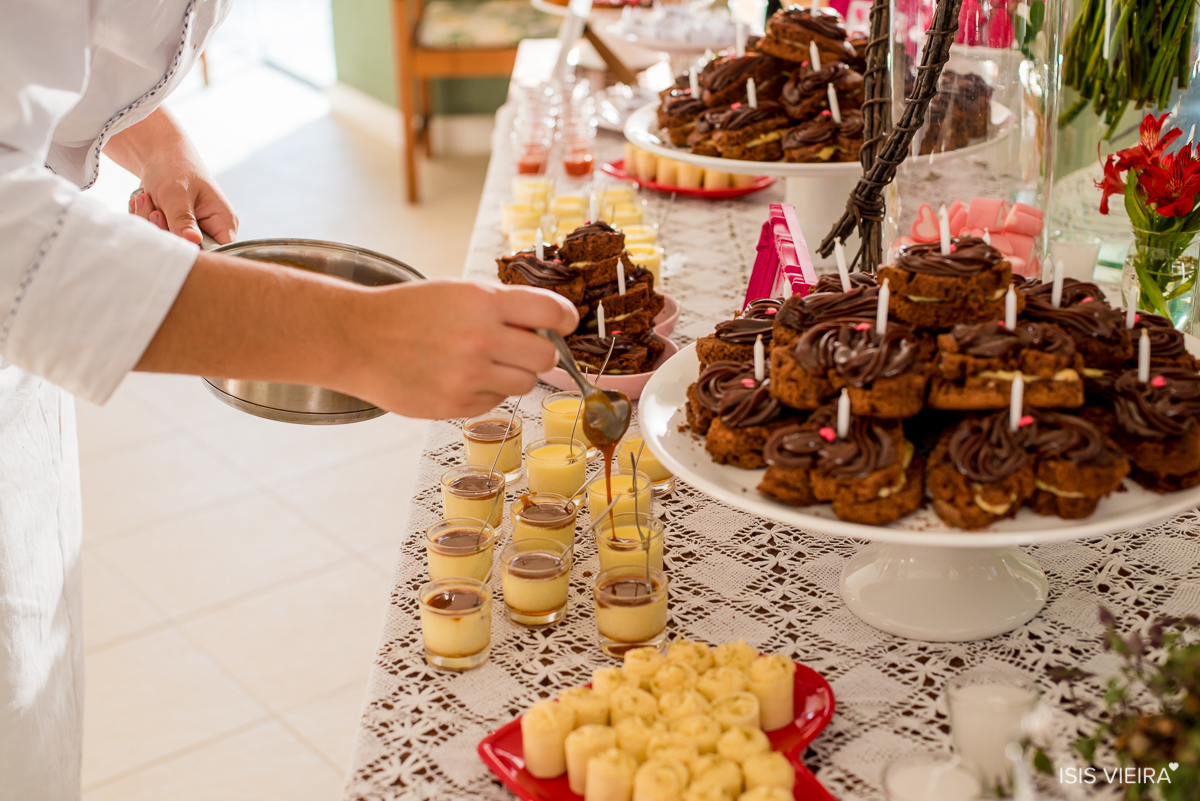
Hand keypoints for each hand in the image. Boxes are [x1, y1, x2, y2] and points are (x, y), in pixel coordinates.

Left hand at [107, 109, 237, 244]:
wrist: (157, 152)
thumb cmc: (174, 166)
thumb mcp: (177, 194)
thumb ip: (183, 220)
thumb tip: (193, 242)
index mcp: (224, 222)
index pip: (220, 253)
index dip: (198, 252)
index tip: (175, 236)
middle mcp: (211, 230)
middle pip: (190, 250)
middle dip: (166, 232)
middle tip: (156, 209)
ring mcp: (192, 230)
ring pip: (170, 243)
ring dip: (151, 223)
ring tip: (148, 199)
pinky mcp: (174, 228)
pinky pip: (158, 236)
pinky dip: (145, 221)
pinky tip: (145, 202)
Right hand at [342, 280, 578, 417]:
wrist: (358, 339)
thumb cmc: (409, 312)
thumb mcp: (458, 292)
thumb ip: (503, 306)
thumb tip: (551, 325)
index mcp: (483, 302)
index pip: (551, 311)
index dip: (565, 318)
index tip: (564, 324)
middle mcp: (480, 339)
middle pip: (545, 357)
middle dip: (540, 352)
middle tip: (521, 347)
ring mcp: (468, 376)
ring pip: (525, 384)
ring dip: (515, 374)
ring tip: (485, 362)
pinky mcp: (456, 405)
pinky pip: (495, 402)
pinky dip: (486, 391)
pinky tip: (458, 376)